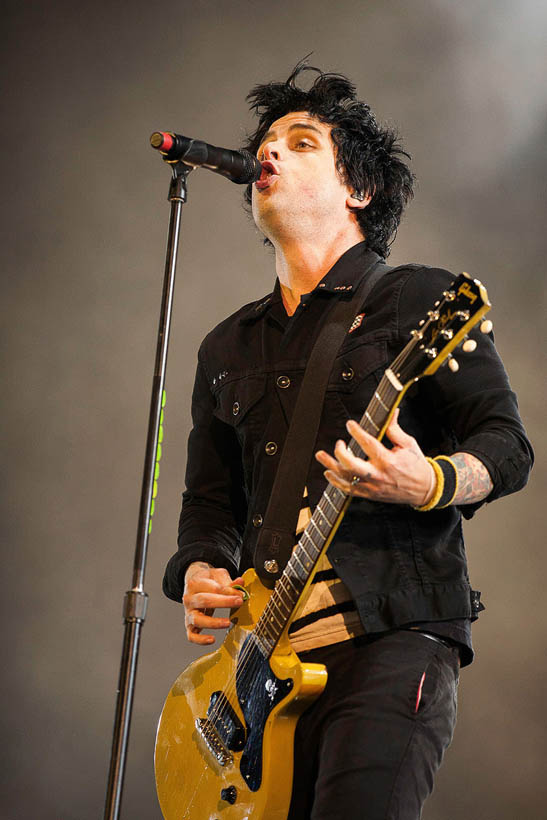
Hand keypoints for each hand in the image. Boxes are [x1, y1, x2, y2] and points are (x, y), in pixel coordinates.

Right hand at [183, 562, 243, 645]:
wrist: (194, 584)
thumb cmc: (208, 581)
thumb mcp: (217, 576)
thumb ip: (229, 582)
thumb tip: (240, 583)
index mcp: (195, 583)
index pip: (212, 588)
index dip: (228, 592)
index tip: (240, 595)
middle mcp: (189, 599)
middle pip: (204, 601)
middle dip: (223, 602)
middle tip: (238, 603)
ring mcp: (188, 613)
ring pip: (197, 619)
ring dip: (213, 622)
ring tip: (227, 623)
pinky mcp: (189, 625)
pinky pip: (191, 635)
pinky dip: (200, 640)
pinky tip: (212, 640)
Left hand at [315, 409, 435, 506]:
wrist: (424, 489)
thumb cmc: (416, 466)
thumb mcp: (409, 444)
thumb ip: (395, 429)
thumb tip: (391, 412)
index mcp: (388, 460)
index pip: (368, 444)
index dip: (356, 432)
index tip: (350, 424)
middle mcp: (378, 475)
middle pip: (351, 465)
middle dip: (340, 453)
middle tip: (339, 443)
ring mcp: (372, 487)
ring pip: (345, 479)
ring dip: (331, 467)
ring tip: (321, 455)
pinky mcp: (370, 494)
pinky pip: (348, 490)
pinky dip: (336, 482)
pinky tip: (328, 473)